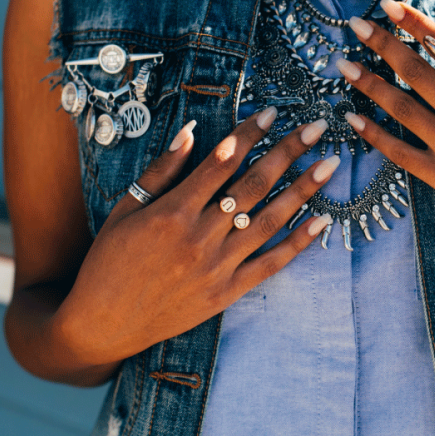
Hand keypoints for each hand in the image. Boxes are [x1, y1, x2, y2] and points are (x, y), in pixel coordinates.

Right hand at [55, 107, 335, 364]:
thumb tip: (191, 130)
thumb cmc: (110, 260)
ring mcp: (216, 267)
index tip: (273, 112)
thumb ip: (162, 170)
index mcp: (172, 212)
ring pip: (269, 221)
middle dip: (288, 152)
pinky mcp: (226, 292)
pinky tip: (322, 221)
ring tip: (331, 164)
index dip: (250, 134)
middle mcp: (199, 237)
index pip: (222, 162)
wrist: (103, 324)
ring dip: (303, 190)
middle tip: (317, 127)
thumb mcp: (126, 208)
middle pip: (253, 186)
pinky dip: (298, 243)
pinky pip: (270, 265)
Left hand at [336, 0, 434, 254]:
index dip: (413, 22)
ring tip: (342, 65)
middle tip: (355, 25)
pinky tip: (353, 118)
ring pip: (399, 108)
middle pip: (413, 71)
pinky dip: (374, 135)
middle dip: (380, 44)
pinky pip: (400, 153)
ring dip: (367, 84)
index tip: (388, 5)